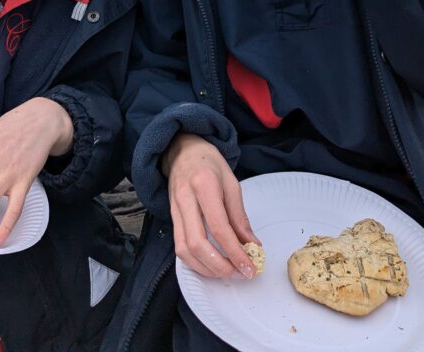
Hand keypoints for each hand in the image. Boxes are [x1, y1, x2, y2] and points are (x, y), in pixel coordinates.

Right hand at [162, 134, 258, 278]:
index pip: (218, 226)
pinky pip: (179, 247)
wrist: (183, 151)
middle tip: (239, 273)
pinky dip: (195, 262)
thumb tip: (252, 246)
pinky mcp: (171, 218)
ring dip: (206, 268)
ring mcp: (174, 209)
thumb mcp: (232, 183)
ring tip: (227, 272)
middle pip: (197, 243)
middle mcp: (185, 198)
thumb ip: (240, 216)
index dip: (234, 252)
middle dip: (219, 265)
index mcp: (204, 184)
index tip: (249, 267)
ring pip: (184, 250)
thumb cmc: (210, 164)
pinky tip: (211, 265)